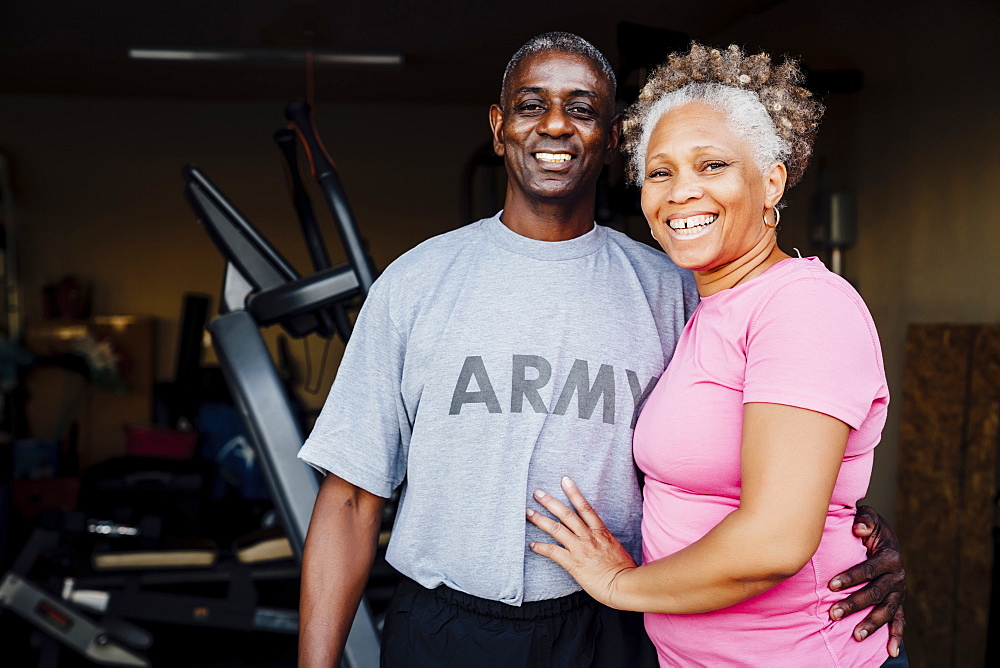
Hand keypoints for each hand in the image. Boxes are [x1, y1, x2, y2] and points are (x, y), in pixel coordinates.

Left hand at [526, 477, 636, 607]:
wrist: (624, 585)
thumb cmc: (623, 569)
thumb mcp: (616, 548)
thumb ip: (604, 540)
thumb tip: (598, 539)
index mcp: (601, 532)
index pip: (585, 507)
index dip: (574, 493)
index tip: (565, 481)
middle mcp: (588, 537)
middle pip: (566, 514)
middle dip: (550, 502)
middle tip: (538, 493)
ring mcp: (580, 549)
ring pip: (556, 529)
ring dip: (540, 520)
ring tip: (528, 513)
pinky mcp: (573, 563)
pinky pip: (553, 552)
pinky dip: (541, 547)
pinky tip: (532, 545)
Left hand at [828, 504, 905, 656]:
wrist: (883, 537)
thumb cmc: (868, 527)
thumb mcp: (869, 517)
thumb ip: (864, 519)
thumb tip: (858, 528)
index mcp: (890, 556)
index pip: (868, 569)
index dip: (850, 578)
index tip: (831, 586)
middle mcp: (897, 576)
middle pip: (875, 593)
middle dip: (854, 604)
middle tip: (833, 613)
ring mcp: (898, 591)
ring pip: (886, 610)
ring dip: (871, 624)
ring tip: (855, 635)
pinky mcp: (898, 602)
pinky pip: (900, 621)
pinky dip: (897, 636)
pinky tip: (891, 651)